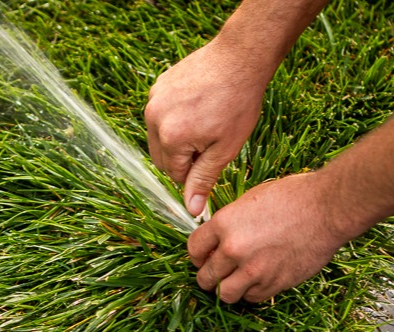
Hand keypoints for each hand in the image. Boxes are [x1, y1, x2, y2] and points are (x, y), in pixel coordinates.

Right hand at [145, 40, 267, 215]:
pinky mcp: (157, 86)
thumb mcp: (225, 149)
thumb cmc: (238, 103)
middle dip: (183, 158)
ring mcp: (153, 100)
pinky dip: (174, 119)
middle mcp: (154, 119)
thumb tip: (191, 210)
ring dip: (177, 140)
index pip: (175, 174)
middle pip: (162, 158)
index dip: (196, 171)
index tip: (213, 157)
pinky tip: (198, 108)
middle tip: (210, 142)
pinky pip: (160, 115)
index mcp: (170, 138)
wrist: (240, 58)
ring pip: (159, 137)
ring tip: (205, 123)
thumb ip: (203, 180)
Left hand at [187, 172, 347, 302]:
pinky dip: (251, 292)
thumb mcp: (251, 200)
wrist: (327, 209)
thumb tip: (218, 239)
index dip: (196, 255)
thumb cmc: (293, 197)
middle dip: (207, 276)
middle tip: (215, 273)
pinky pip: (251, 298)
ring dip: (225, 289)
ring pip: (224, 294)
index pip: (193, 249)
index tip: (202, 257)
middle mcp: (234, 249)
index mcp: (224, 224)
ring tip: (233, 282)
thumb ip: (230, 222)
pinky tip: (257, 281)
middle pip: (205, 277)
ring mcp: (253, 270)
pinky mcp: (274, 284)